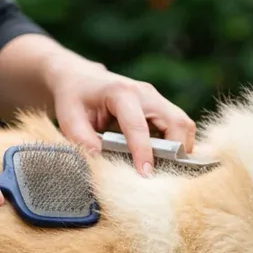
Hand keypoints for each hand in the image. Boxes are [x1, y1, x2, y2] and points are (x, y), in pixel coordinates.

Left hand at [44, 59, 195, 175]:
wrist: (80, 77)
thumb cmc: (73, 97)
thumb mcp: (69, 119)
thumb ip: (83, 141)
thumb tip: (102, 163)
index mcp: (121, 93)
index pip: (139, 126)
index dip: (143, 152)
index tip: (145, 175)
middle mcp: (145, 93)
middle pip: (176, 121)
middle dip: (175, 151)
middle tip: (163, 174)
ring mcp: (156, 98)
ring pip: (183, 124)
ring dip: (180, 148)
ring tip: (165, 169)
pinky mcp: (160, 107)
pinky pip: (178, 126)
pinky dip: (177, 144)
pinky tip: (162, 159)